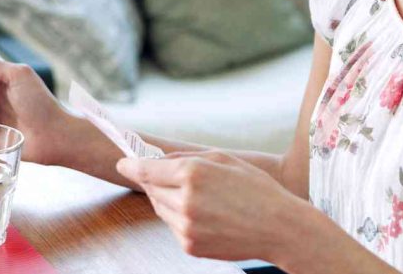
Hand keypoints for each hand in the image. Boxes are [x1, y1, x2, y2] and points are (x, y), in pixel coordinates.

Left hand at [116, 151, 309, 262]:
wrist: (279, 227)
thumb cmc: (257, 189)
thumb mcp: (224, 159)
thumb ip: (187, 157)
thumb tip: (158, 161)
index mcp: (193, 173)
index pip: (146, 170)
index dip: (131, 165)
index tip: (123, 163)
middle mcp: (184, 201)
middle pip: (151, 189)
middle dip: (155, 181)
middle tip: (170, 177)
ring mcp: (185, 226)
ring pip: (160, 209)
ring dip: (168, 200)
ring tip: (199, 197)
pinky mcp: (189, 245)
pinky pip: (174, 227)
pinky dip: (181, 218)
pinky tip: (207, 214)